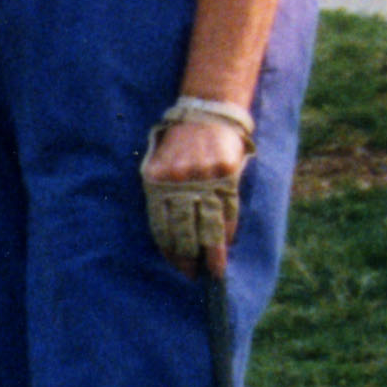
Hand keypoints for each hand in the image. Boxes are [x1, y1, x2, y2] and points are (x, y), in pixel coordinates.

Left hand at [141, 112, 245, 272]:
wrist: (205, 112)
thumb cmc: (178, 144)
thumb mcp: (159, 165)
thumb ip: (161, 194)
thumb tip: (168, 234)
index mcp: (157, 181)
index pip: (161, 226)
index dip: (170, 251)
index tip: (176, 266)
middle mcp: (179, 181)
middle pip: (185, 230)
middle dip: (189, 257)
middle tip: (193, 274)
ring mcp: (204, 178)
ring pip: (209, 225)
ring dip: (212, 252)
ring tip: (214, 270)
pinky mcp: (226, 174)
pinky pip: (229, 210)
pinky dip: (228, 230)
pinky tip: (227, 244)